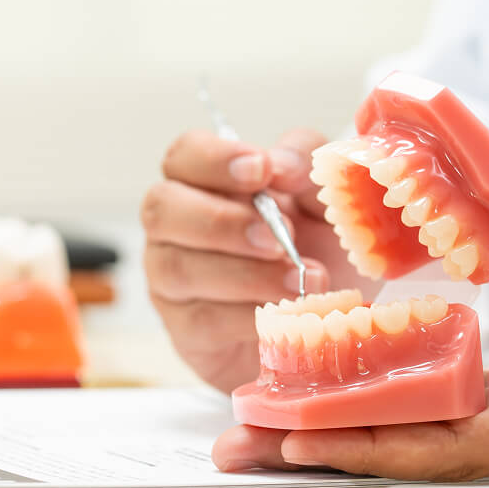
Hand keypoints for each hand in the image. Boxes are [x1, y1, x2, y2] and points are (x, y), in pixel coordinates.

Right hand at [142, 128, 372, 391]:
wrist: (326, 313)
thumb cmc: (316, 242)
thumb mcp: (320, 193)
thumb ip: (302, 164)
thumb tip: (278, 164)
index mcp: (202, 182)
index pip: (183, 156)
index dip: (215, 159)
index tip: (262, 168)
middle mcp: (174, 227)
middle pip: (161, 209)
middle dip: (220, 221)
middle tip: (278, 236)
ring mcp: (171, 281)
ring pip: (178, 268)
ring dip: (246, 274)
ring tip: (302, 279)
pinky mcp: (187, 331)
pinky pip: (202, 321)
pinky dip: (248, 317)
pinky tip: (287, 313)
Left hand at [213, 181, 488, 477]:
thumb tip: (473, 175)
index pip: (447, 439)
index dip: (365, 437)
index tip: (293, 430)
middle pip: (416, 455)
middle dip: (328, 448)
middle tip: (243, 439)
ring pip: (429, 446)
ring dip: (351, 436)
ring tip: (270, 424)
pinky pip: (459, 426)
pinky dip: (399, 416)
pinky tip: (352, 397)